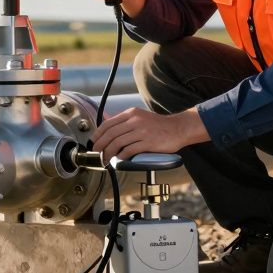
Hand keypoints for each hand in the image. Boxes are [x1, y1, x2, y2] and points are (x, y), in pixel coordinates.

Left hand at [92, 107, 208, 161]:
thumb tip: (107, 121)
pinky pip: (129, 150)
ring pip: (117, 143)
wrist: (178, 128)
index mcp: (131, 113)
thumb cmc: (158, 125)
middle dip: (100, 145)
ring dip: (109, 153)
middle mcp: (135, 120)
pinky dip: (121, 156)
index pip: (108, 123)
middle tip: (97, 153)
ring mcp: (141, 131)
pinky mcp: (148, 142)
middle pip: (110, 134)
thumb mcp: (139, 116)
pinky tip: (120, 159)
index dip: (98, 134)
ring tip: (106, 159)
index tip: (94, 142)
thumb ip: (124, 120)